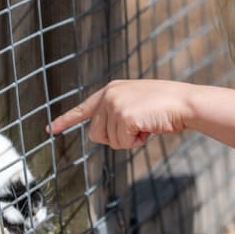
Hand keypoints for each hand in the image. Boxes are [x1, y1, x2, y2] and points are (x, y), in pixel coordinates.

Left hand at [48, 80, 190, 149]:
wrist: (184, 103)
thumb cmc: (165, 106)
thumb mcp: (135, 103)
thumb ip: (116, 112)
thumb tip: (99, 133)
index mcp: (110, 90)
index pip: (83, 108)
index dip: (66, 121)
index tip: (50, 130)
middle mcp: (108, 96)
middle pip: (95, 134)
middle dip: (115, 138)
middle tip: (136, 128)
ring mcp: (115, 105)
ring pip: (110, 141)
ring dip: (128, 140)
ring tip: (145, 124)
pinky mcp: (124, 117)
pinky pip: (122, 143)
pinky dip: (136, 142)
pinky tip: (149, 128)